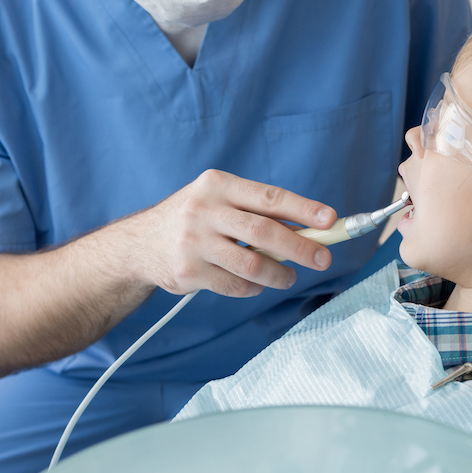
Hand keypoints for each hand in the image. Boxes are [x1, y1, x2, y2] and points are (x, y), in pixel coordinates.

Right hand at [125, 170, 337, 296]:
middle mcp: (204, 210)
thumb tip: (311, 229)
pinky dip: (253, 287)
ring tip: (289, 277)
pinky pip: (235, 284)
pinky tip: (256, 284)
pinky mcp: (188, 272)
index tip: (330, 220)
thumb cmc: (194, 220)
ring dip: (279, 275)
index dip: (303, 209)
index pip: (269, 197)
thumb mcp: (218, 201)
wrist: (140, 244)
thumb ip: (256, 212)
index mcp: (217, 185)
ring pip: (252, 263)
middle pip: (265, 231)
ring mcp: (194, 242)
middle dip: (301, 247)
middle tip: (323, 259)